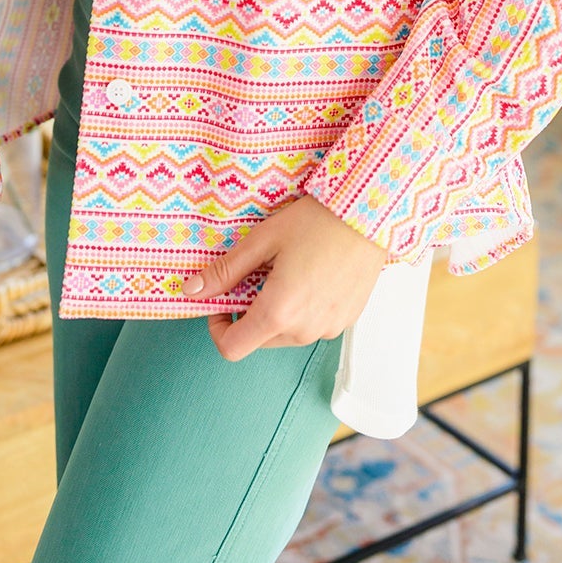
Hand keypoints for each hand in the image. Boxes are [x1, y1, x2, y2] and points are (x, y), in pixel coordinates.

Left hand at [181, 195, 386, 359]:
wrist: (370, 213)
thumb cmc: (317, 220)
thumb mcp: (263, 239)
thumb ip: (226, 270)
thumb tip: (191, 290)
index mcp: (278, 312)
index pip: (232, 348)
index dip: (218, 328)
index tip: (221, 301)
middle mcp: (304, 330)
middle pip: (260, 339)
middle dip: (250, 312)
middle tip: (258, 273)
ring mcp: (329, 329)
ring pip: (287, 334)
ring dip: (278, 311)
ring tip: (289, 270)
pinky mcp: (346, 321)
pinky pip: (313, 325)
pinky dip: (303, 309)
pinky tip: (312, 274)